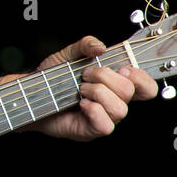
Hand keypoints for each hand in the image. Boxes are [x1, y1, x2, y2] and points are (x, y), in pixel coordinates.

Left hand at [21, 36, 157, 140]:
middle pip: (130, 92)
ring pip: (120, 109)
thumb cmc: (53, 78)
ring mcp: (103, 118)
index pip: (146, 88)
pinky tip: (81, 103)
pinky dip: (94, 110)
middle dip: (106, 77)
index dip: (140, 77)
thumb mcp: (69, 54)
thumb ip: (86, 45)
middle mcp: (113, 102)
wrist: (31, 94)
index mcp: (115, 85)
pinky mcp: (90, 131)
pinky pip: (106, 125)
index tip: (122, 68)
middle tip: (85, 75)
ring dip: (97, 93)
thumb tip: (101, 47)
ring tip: (80, 89)